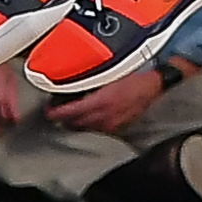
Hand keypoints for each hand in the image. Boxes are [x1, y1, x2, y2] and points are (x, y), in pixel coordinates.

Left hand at [49, 63, 167, 131]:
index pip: (72, 112)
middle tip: (55, 111)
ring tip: (69, 115)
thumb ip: (91, 78)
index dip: (57, 113)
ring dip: (75, 123)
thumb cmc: (133, 75)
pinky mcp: (117, 128)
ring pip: (85, 128)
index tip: (48, 111)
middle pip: (75, 123)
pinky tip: (87, 118)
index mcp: (101, 101)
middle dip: (63, 119)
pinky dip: (88, 124)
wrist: (153, 86)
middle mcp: (104, 116)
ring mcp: (111, 124)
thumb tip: (73, 80)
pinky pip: (97, 129)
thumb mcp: (111, 72)